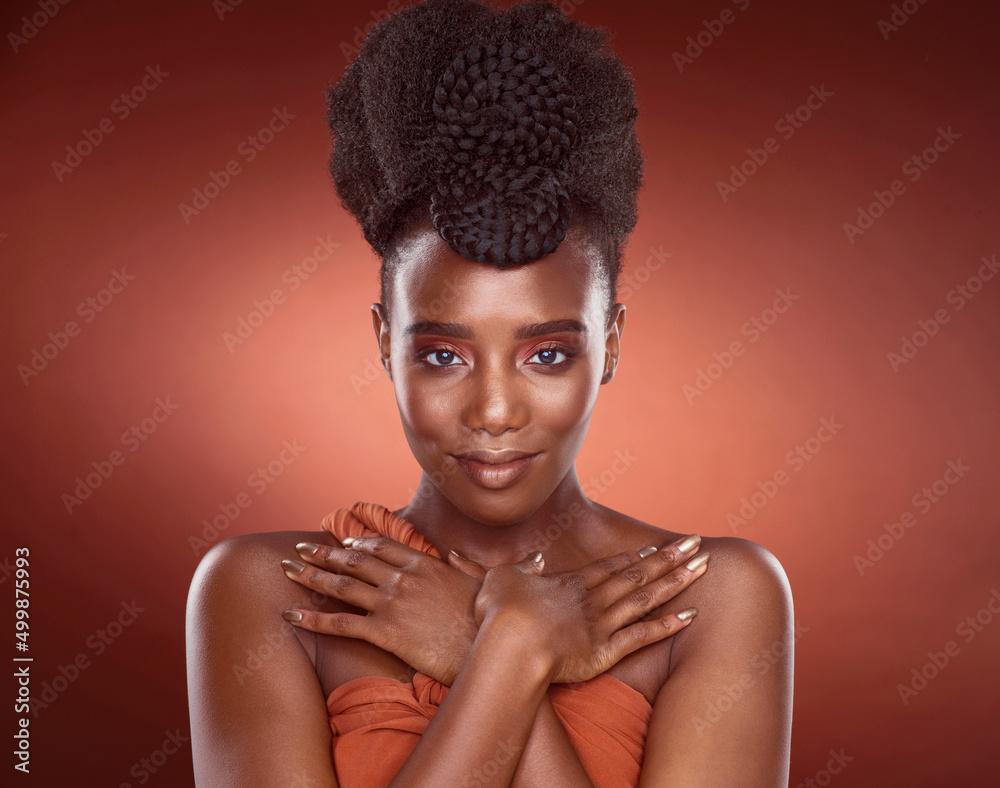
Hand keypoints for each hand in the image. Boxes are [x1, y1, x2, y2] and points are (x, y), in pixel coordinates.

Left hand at [281, 537, 480, 684]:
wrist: (490, 647)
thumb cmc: (490, 619)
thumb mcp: (483, 582)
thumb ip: (464, 565)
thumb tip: (453, 554)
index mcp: (426, 564)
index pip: (383, 548)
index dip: (358, 545)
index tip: (341, 544)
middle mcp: (404, 578)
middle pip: (355, 561)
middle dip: (324, 554)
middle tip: (301, 549)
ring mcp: (393, 603)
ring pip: (342, 586)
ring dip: (310, 575)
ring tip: (287, 569)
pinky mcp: (386, 632)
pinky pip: (341, 624)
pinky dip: (312, 619)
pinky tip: (290, 614)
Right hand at [473, 536, 707, 684]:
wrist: (509, 644)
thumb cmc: (500, 613)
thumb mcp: (502, 578)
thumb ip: (523, 568)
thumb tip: (535, 560)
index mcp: (570, 583)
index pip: (611, 567)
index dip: (635, 557)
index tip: (657, 548)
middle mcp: (593, 599)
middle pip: (638, 574)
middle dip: (669, 557)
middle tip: (696, 542)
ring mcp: (602, 623)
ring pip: (647, 598)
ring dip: (676, 581)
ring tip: (703, 566)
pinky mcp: (607, 650)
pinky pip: (644, 635)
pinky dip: (669, 626)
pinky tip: (692, 616)